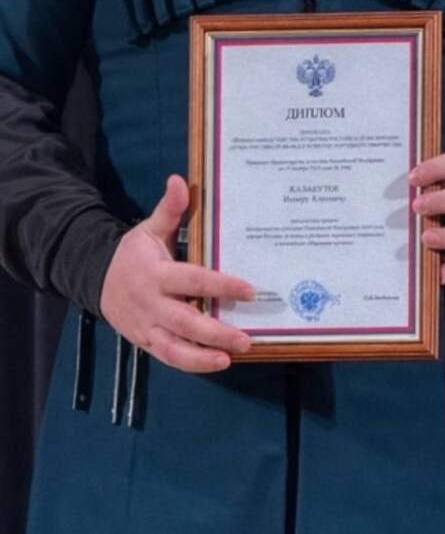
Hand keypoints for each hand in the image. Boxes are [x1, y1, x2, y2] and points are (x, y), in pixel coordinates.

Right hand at [99, 174, 255, 372]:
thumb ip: (169, 209)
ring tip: (230, 358)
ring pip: (174, 348)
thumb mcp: (149, 229)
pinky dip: (190, 363)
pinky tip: (214, 363)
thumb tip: (180, 180)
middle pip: (186, 322)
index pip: (194, 280)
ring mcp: (147, 326)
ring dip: (202, 358)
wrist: (94, 278)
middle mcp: (152, 303)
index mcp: (157, 273)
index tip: (250, 290)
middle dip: (216, 333)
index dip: (222, 285)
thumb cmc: (133, 253)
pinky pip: (167, 357)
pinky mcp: (143, 342)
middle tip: (246, 338)